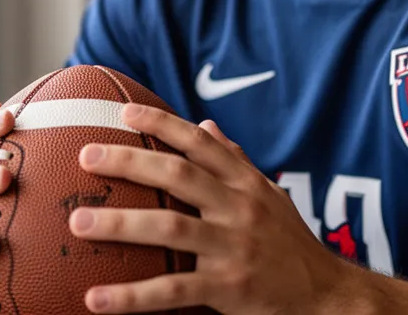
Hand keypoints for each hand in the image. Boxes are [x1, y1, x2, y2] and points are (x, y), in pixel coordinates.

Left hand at [68, 104, 353, 313]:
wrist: (329, 296)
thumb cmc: (290, 243)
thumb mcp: (269, 195)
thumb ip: (235, 161)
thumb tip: (205, 124)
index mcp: (246, 183)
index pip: (200, 142)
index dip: (161, 123)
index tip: (123, 113)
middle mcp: (240, 208)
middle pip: (178, 174)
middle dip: (130, 160)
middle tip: (86, 155)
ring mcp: (234, 247)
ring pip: (170, 227)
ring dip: (120, 222)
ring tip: (78, 221)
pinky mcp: (229, 289)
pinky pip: (173, 290)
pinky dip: (132, 296)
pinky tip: (96, 298)